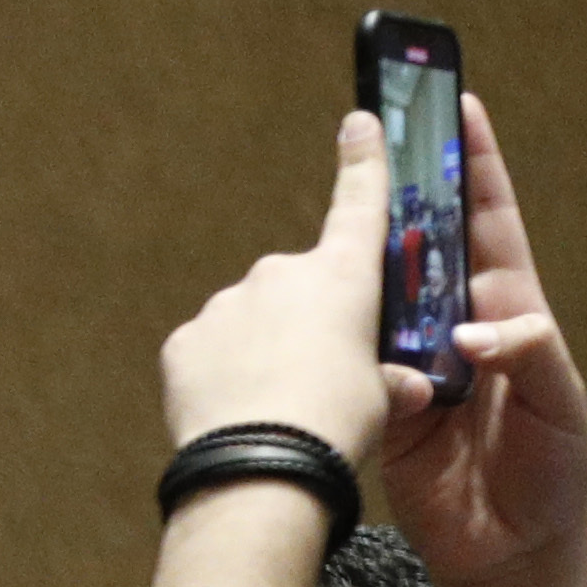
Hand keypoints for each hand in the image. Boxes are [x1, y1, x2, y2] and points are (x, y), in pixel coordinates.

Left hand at [159, 112, 422, 472]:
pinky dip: (224, 375)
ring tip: (277, 405)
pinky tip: (236, 410)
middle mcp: (280, 274)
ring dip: (263, 352)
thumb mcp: (382, 399)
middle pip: (300, 288)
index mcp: (344, 274)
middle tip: (318, 377)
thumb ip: (388, 379)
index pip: (359, 203)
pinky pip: (210, 352)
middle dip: (308, 322)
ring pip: (251, 322)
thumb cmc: (338, 423)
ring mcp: (225, 304)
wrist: (260, 464)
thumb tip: (403, 387)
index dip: (364, 161)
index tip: (359, 121)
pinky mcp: (184, 340)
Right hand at [373, 95, 586, 586]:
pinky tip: (306, 327)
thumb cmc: (552, 473)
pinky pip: (345, 361)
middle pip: (420, 246)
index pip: (489, 223)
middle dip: (398, 191)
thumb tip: (477, 327)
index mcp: (509, 312)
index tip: (457, 107)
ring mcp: (411, 362)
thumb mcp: (562, 408)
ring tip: (326, 229)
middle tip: (369, 141)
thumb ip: (531, 358)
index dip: (475, 165)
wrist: (507, 551)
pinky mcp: (376, 402)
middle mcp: (454, 325)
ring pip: (373, 297)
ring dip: (351, 267)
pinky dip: (328, 345)